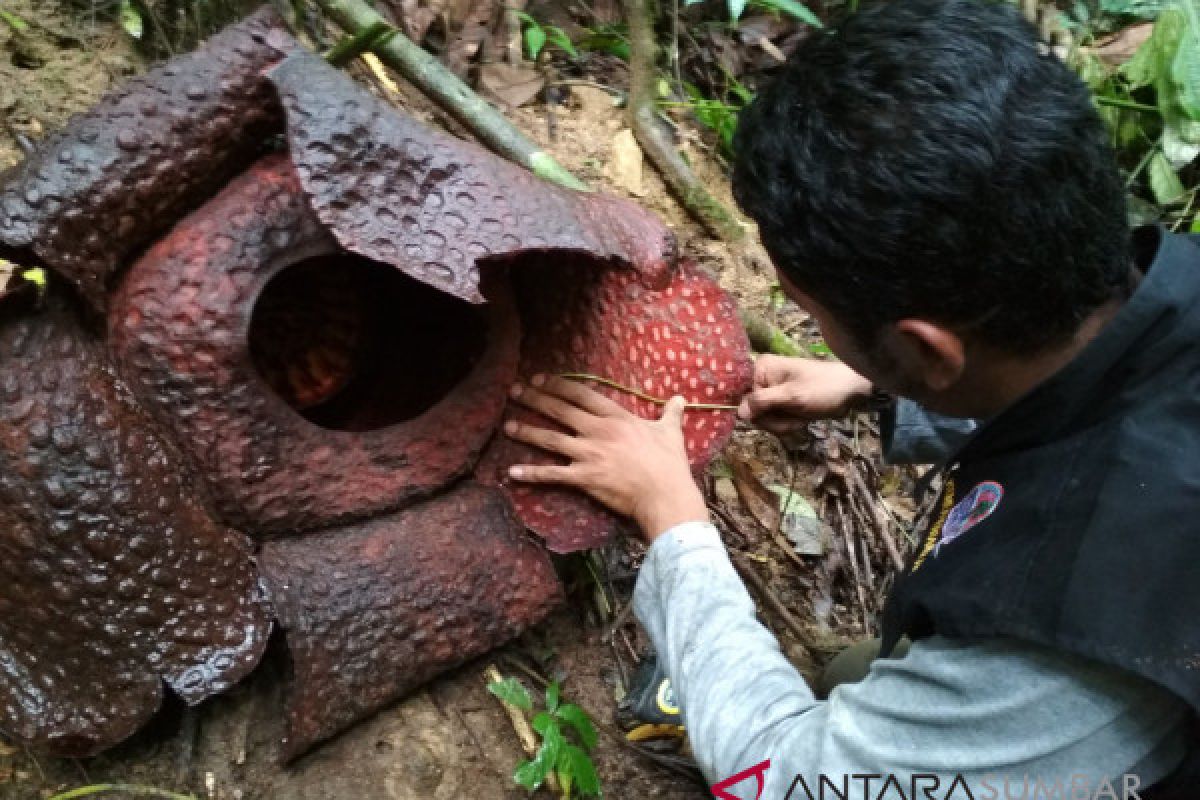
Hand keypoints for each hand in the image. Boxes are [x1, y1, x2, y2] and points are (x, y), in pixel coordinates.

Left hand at [505, 375, 707, 540]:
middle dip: (535, 399)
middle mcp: (599, 431)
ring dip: (527, 431)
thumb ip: (670, 414)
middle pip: (561, 411)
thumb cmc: (669, 465)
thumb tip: (679, 399)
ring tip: (508, 425)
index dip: (558, 385)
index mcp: (617, 418)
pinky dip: (531, 474)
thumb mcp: (671, 432)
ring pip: (551, 439)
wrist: (665, 495)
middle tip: (514, 391)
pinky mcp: (584, 478)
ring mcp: (589, 454)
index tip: (540, 378)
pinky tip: (512, 472)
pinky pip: (552, 475)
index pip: (582, 395)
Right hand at [737, 355, 873, 434]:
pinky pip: (774, 420)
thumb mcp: (792, 396)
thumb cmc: (823, 388)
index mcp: (761, 368)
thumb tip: (738, 413)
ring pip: (764, 419)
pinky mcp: (781, 402)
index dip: (757, 411)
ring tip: (801, 417)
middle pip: (753, 411)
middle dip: (773, 420)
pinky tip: (802, 418)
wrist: (850, 391)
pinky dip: (788, 423)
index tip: (775, 413)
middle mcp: (763, 378)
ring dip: (783, 423)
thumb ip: (763, 403)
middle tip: (793, 417)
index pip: (742, 397)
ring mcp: (772, 391)